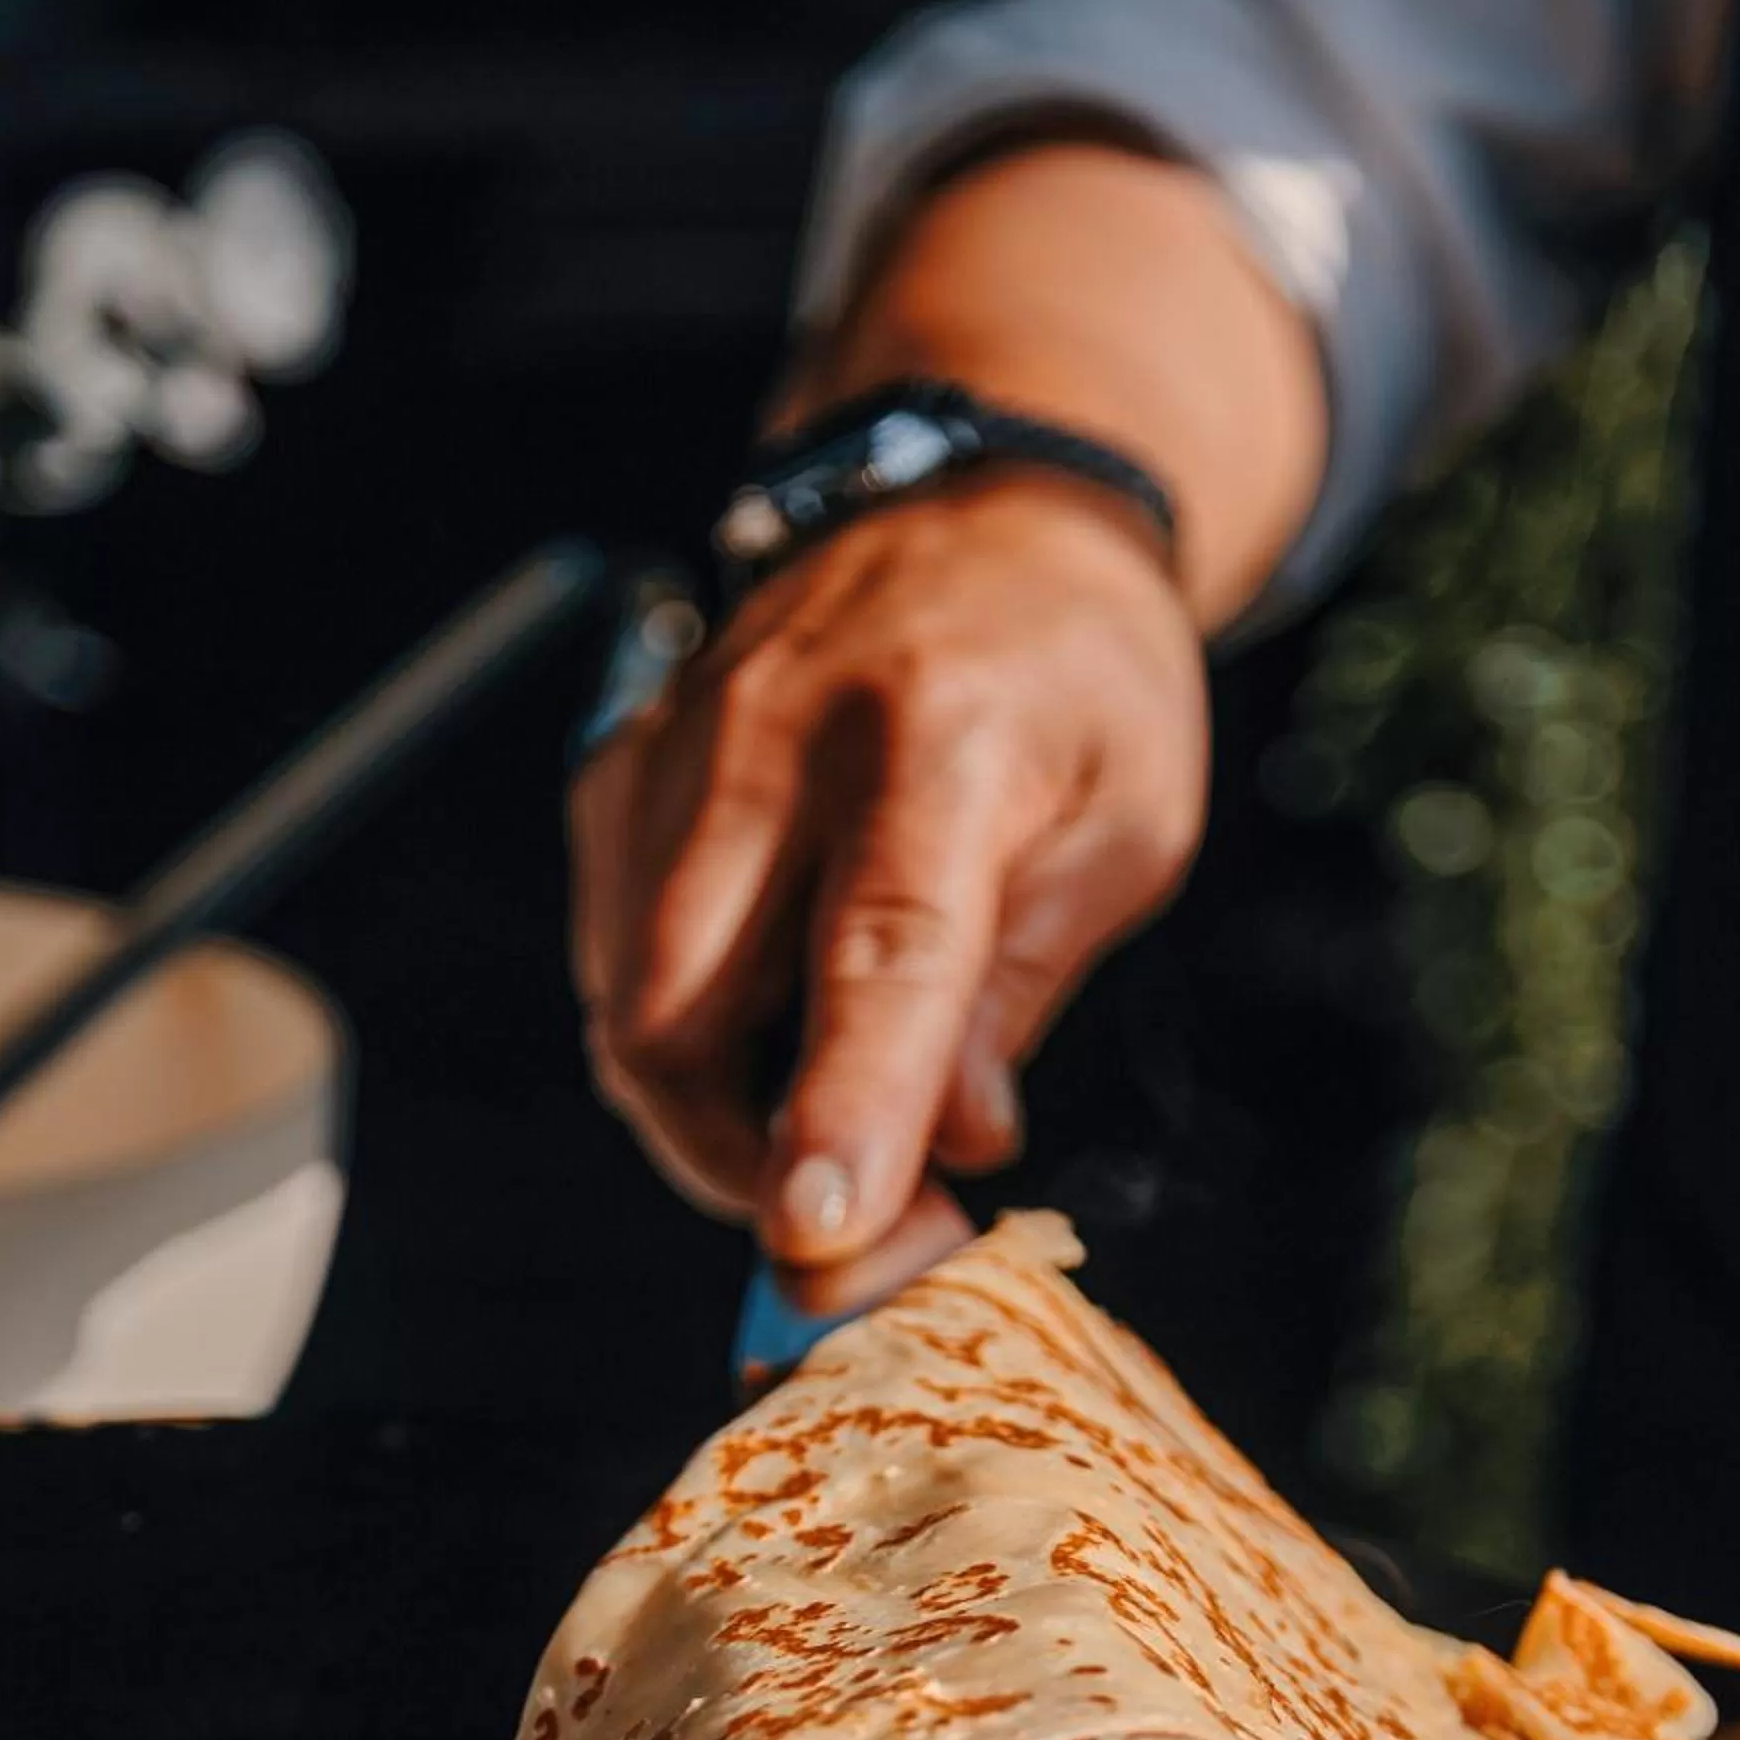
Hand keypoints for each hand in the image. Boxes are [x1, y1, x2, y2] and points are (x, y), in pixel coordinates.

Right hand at [570, 470, 1208, 1278]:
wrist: (974, 510)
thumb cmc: (1073, 676)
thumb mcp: (1126, 825)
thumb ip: (1026, 985)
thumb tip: (952, 1145)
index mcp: (939, 737)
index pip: (878, 951)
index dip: (841, 1105)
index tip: (819, 1230)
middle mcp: (773, 736)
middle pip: (686, 1008)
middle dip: (744, 1163)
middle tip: (854, 1226)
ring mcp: (672, 751)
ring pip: (629, 1005)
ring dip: (712, 1114)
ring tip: (829, 1121)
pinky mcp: (618, 773)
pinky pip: (614, 959)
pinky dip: (680, 1036)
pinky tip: (770, 1027)